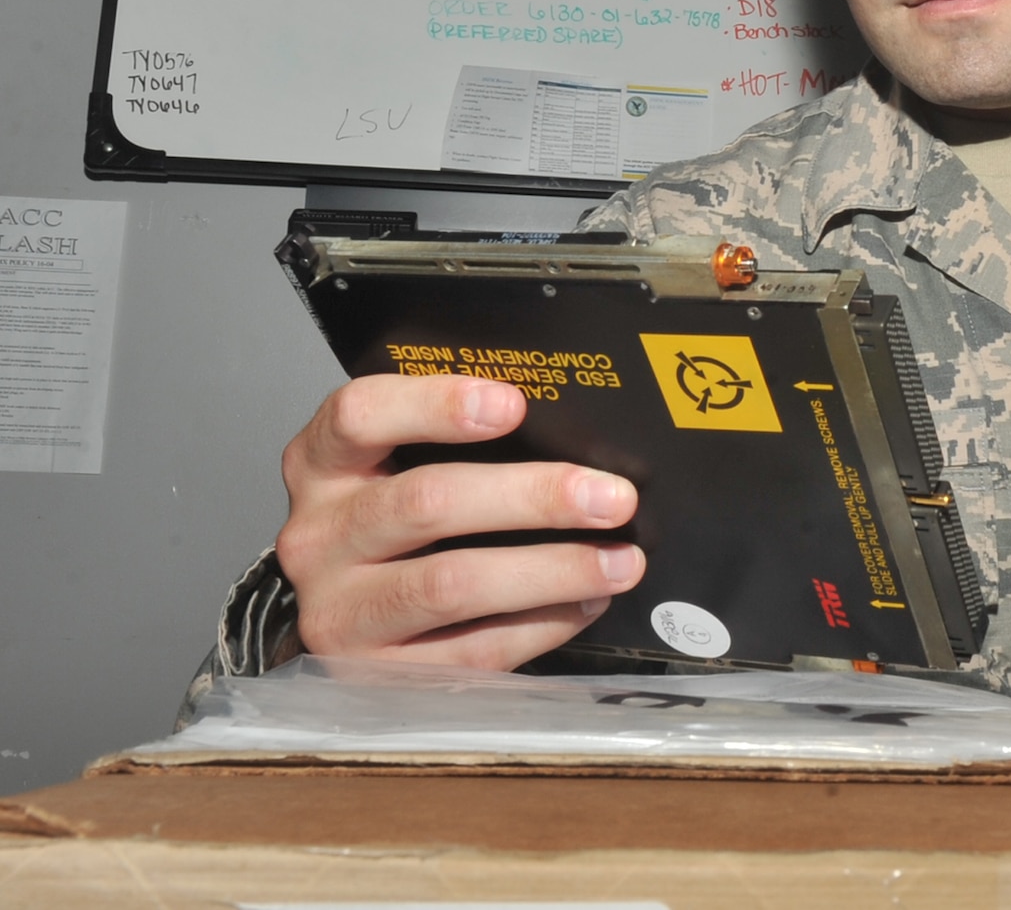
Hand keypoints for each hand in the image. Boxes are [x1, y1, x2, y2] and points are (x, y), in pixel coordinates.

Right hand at [275, 374, 646, 667]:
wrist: (343, 620)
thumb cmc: (395, 526)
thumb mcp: (400, 469)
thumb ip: (459, 445)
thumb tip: (577, 436)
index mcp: (323, 464)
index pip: (360, 415)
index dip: (436, 405)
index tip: (513, 404)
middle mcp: (319, 536)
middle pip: (426, 502)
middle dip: (534, 497)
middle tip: (613, 498)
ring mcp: (337, 611)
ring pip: (451, 584)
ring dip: (552, 570)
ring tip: (620, 561)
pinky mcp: (370, 675)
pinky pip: (470, 650)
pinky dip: (540, 625)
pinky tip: (586, 604)